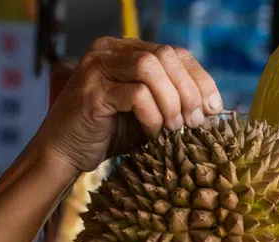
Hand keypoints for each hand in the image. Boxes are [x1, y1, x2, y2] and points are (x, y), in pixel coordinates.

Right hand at [32, 37, 223, 173]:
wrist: (64, 154)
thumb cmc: (108, 136)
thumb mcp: (148, 114)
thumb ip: (172, 101)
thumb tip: (213, 106)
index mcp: (127, 50)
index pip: (175, 53)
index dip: (200, 79)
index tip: (214, 108)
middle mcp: (111, 50)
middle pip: (166, 56)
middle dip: (189, 92)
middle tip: (195, 123)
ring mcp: (98, 67)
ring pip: (151, 68)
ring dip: (171, 101)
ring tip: (175, 128)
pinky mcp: (92, 90)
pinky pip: (136, 95)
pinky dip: (152, 116)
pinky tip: (152, 134)